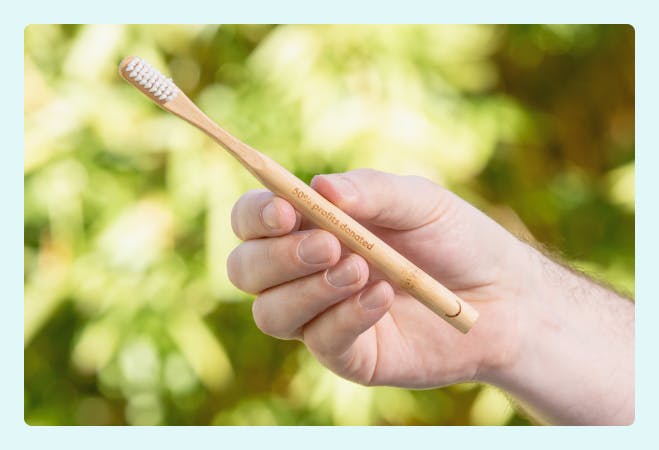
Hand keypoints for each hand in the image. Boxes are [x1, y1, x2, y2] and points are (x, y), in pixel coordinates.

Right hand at [227, 169, 530, 387]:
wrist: (503, 297)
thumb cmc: (455, 239)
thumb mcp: (419, 201)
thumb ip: (371, 191)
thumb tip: (319, 186)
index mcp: (311, 226)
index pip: (253, 220)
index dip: (256, 215)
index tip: (285, 211)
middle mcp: (305, 272)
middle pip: (245, 269)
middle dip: (277, 257)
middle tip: (329, 245)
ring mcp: (321, 315)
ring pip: (271, 312)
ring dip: (309, 289)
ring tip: (362, 269)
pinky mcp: (347, 353)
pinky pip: (322, 340)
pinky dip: (348, 315)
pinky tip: (383, 297)